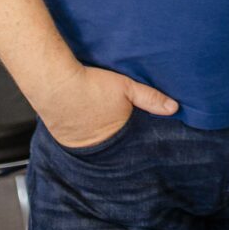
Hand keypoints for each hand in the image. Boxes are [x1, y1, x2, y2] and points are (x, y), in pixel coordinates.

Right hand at [37, 64, 176, 147]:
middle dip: (117, 141)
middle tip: (118, 128)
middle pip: (111, 147)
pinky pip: (76, 139)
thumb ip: (151, 99)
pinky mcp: (62, 138)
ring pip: (93, 143)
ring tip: (100, 123)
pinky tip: (84, 121)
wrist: (54, 82)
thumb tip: (174, 108)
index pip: (130, 147)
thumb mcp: (127, 88)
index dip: (134, 140)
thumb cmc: (90, 86)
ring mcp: (76, 144)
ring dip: (98, 137)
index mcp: (114, 139)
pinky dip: (82, 133)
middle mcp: (94, 147)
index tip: (139, 137)